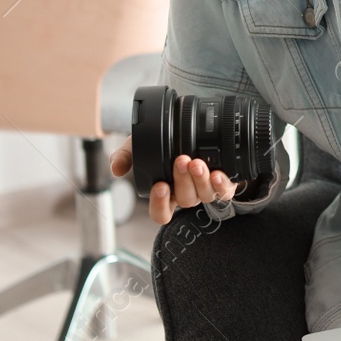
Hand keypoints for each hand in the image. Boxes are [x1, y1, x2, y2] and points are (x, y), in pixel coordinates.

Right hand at [109, 135, 236, 225]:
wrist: (191, 128)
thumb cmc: (162, 143)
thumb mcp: (139, 146)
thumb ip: (125, 156)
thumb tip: (116, 168)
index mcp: (166, 192)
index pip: (161, 212)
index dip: (160, 204)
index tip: (160, 186)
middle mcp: (186, 194)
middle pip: (185, 200)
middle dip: (183, 181)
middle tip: (182, 160)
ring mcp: (205, 189)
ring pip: (204, 195)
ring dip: (200, 180)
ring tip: (196, 162)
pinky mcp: (223, 183)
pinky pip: (224, 192)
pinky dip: (221, 184)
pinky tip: (217, 174)